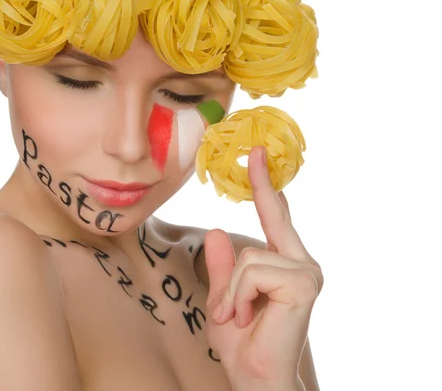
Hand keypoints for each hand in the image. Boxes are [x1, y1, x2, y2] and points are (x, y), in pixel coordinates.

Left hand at [204, 146, 322, 389]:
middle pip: (272, 218)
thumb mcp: (224, 297)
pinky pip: (252, 271)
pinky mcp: (303, 283)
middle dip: (261, 191)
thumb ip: (223, 267)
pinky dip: (238, 296)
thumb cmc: (242, 342)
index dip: (267, 186)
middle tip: (253, 168)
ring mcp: (306, 272)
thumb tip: (217, 233)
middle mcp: (302, 263)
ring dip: (231, 291)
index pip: (276, 217)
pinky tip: (247, 317)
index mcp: (285, 264)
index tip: (258, 155)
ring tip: (237, 316)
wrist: (254, 377)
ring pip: (248, 256)